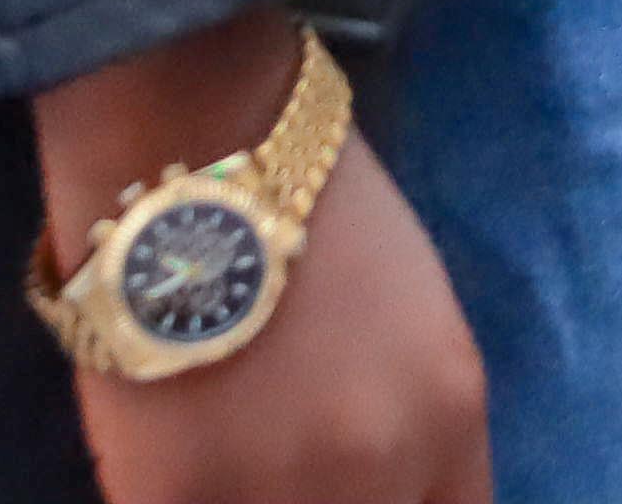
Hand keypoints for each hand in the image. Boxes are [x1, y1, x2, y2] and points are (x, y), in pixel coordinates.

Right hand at [40, 19, 488, 503]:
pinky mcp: (173, 498)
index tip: (368, 496)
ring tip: (228, 459)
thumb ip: (407, 417)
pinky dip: (176, 499)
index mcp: (450, 417)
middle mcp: (380, 469)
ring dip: (250, 502)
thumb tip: (385, 485)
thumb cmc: (311, 212)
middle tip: (282, 472)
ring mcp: (275, 492)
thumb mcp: (414, 319)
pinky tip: (171, 466)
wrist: (201, 152)